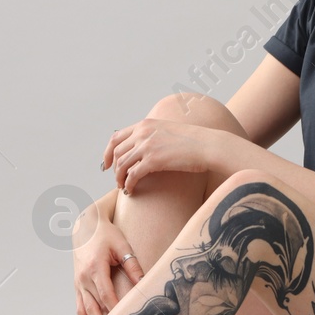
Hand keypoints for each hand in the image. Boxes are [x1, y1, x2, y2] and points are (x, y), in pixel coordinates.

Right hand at [70, 202, 143, 314]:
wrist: (86, 226)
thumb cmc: (106, 235)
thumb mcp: (122, 246)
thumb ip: (133, 266)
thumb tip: (143, 284)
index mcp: (95, 268)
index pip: (106, 294)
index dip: (116, 309)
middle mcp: (83, 278)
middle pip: (95, 307)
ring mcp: (78, 283)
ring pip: (85, 311)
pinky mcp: (77, 286)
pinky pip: (79, 308)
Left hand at [101, 118, 215, 195]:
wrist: (208, 145)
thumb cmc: (193, 142)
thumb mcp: (168, 131)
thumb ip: (154, 136)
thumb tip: (143, 150)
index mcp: (145, 124)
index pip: (116, 137)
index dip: (107, 152)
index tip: (107, 164)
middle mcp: (143, 133)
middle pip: (116, 152)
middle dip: (113, 168)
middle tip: (117, 180)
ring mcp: (147, 145)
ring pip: (121, 165)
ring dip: (119, 178)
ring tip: (124, 187)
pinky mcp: (153, 160)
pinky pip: (132, 175)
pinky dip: (128, 184)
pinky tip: (131, 190)